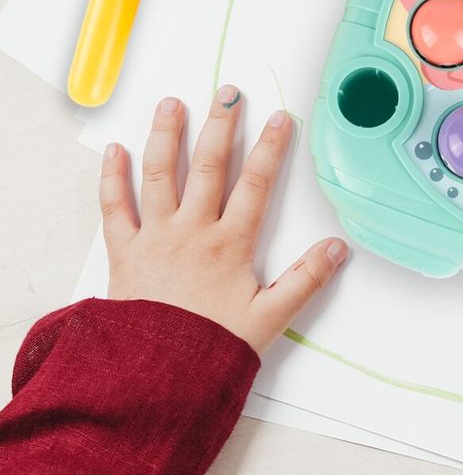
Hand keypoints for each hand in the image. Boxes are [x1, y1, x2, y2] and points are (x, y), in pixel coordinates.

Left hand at [99, 87, 347, 353]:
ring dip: (167, 136)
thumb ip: (305, 280)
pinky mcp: (124, 253)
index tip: (280, 118)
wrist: (151, 381)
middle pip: (209, 167)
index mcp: (229, 245)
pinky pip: (115, 208)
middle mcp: (192, 232)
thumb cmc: (209, 350)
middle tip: (228, 93)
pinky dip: (112, 177)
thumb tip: (338, 248)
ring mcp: (155, 238)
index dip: (271, 148)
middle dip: (221, 126)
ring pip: (160, 176)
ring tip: (172, 104)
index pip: (256, 184)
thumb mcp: (269, 319)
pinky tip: (115, 151)